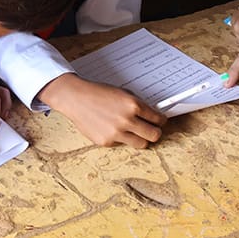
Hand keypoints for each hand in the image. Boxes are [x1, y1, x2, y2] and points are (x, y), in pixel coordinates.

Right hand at [38, 73, 165, 148]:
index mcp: (133, 105)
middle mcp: (127, 120)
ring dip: (142, 139)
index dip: (161, 121)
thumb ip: (138, 104)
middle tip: (153, 130)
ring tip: (136, 133)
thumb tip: (152, 115)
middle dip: (156, 133)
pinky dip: (121, 138)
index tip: (161, 122)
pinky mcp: (106, 142)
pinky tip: (114, 129)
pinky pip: (122, 144)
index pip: (158, 119)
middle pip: (154, 135)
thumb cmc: (99, 93)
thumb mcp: (123, 93)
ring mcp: (116, 133)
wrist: (77, 98)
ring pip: (141, 144)